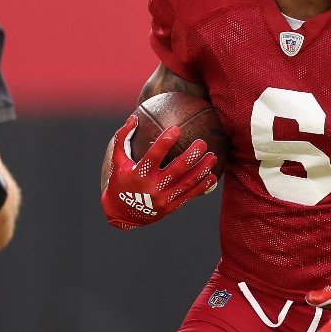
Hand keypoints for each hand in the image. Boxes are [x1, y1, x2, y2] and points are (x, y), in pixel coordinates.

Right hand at [100, 115, 217, 229]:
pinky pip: (189, 195)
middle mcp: (152, 188)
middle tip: (202, 143)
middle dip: (191, 156)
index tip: (177, 128)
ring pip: (187, 183)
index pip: (154, 156)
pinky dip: (202, 186)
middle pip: (176, 170)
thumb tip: (134, 117)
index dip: (165, 142)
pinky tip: (213, 176)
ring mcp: (163, 199)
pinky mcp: (170, 207)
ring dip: (202, 169)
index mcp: (139, 175)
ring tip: (213, 157)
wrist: (122, 214)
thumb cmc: (120, 182)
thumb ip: (122, 139)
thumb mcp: (117, 162)